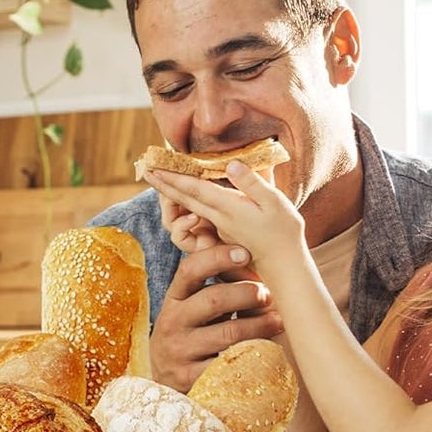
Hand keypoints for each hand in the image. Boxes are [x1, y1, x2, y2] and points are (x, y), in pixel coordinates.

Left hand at [144, 160, 305, 269]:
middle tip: (147, 170)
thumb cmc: (284, 233)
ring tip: (162, 181)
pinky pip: (200, 214)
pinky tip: (186, 196)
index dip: (175, 178)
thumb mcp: (275, 202)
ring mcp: (219, 228)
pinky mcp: (223, 233)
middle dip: (165, 185)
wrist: (284, 266)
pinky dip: (188, 204)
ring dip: (174, 194)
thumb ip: (253, 183)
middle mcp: (218, 219)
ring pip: (190, 208)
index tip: (156, 168)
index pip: (195, 190)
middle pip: (185, 199)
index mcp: (228, 208)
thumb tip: (232, 165)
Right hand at [150, 242, 281, 390]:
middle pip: (215, 299)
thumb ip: (215, 285)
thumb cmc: (192, 337)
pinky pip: (231, 364)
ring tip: (278, 321)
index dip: (218, 257)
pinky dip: (253, 354)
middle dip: (249, 293)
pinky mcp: (191, 379)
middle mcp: (171, 323)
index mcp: (173, 299)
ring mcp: (179, 353)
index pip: (190, 269)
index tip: (245, 253)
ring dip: (261, 324)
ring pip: (229, 333)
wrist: (166, 385)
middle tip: (268, 295)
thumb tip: (252, 256)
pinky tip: (267, 350)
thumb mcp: (193, 309)